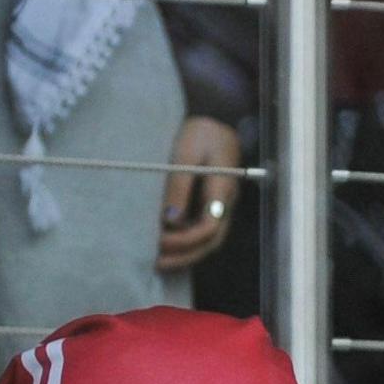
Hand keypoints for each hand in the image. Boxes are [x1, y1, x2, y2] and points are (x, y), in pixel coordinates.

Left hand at [156, 115, 243, 273]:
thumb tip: (170, 220)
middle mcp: (226, 202)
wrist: (215, 120)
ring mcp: (222, 205)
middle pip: (212, 241)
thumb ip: (179, 186)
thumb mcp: (186, 153)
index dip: (185, 240)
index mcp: (223, 189)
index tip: (160, 240)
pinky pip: (203, 231)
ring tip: (158, 260)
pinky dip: (186, 243)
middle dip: (185, 256)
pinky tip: (167, 246)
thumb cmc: (200, 132)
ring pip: (208, 240)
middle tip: (156, 263)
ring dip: (185, 254)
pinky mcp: (212, 204)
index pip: (209, 227)